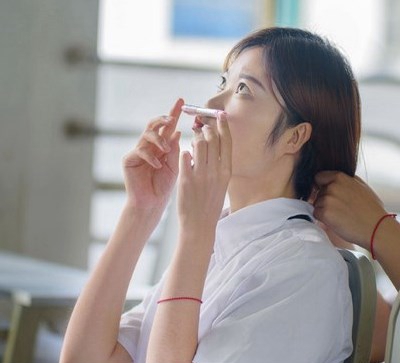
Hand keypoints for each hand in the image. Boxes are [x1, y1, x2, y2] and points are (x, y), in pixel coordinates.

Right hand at [123, 99, 183, 210]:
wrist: (152, 203)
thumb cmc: (164, 186)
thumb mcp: (175, 166)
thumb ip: (175, 149)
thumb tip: (177, 131)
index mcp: (162, 146)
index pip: (168, 127)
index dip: (173, 113)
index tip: (181, 100)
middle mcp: (149, 146)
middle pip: (154, 124)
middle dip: (163, 118)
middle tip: (171, 118)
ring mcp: (138, 151)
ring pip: (147, 134)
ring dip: (159, 139)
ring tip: (166, 149)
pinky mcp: (129, 159)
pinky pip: (140, 150)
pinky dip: (151, 156)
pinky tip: (157, 165)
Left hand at [177, 113, 231, 232]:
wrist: (200, 225)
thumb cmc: (210, 203)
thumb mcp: (221, 183)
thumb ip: (218, 165)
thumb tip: (211, 146)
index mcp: (226, 171)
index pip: (227, 142)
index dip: (223, 126)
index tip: (219, 114)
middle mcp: (216, 171)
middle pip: (212, 139)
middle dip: (206, 128)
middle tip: (200, 126)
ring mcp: (201, 175)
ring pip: (199, 144)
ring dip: (194, 137)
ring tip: (192, 139)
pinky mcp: (187, 180)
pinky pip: (185, 157)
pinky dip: (184, 152)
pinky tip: (184, 153)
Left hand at [313, 171, 386, 248]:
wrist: (376, 228)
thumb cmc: (371, 210)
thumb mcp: (361, 186)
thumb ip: (345, 181)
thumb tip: (333, 180)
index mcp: (340, 177)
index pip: (319, 177)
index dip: (321, 186)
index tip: (325, 192)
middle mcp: (332, 186)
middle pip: (318, 192)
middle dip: (324, 200)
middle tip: (340, 208)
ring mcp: (327, 199)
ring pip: (316, 203)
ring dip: (324, 210)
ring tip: (340, 215)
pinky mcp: (324, 212)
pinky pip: (315, 214)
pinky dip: (322, 219)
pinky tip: (336, 221)